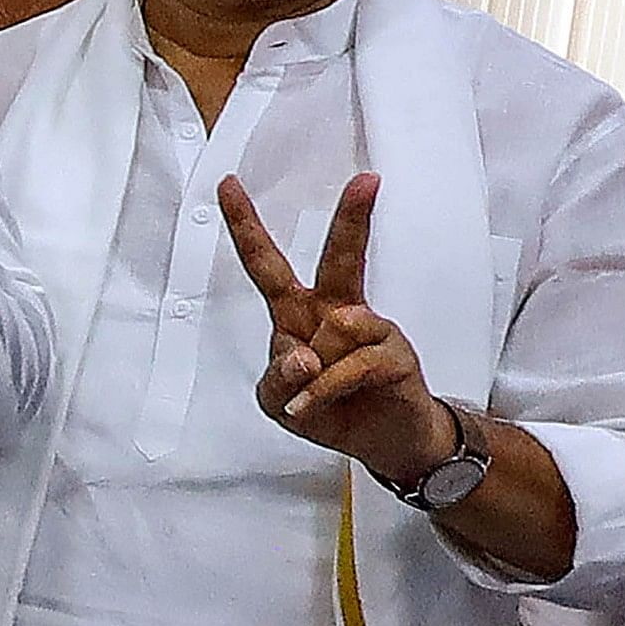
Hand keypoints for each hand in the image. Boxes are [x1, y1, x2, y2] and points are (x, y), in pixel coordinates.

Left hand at [216, 173, 457, 482]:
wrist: (384, 444)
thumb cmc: (328, 412)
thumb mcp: (278, 401)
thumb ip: (277, 378)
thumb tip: (302, 357)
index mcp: (298, 312)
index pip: (267, 264)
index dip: (246, 226)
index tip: (228, 185)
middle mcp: (336, 311)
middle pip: (340, 257)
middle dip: (353, 218)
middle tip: (368, 181)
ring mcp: (372, 329)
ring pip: (336, 326)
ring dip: (316, 373)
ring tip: (323, 392)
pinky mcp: (396, 355)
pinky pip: (351, 365)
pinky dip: (327, 390)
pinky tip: (324, 404)